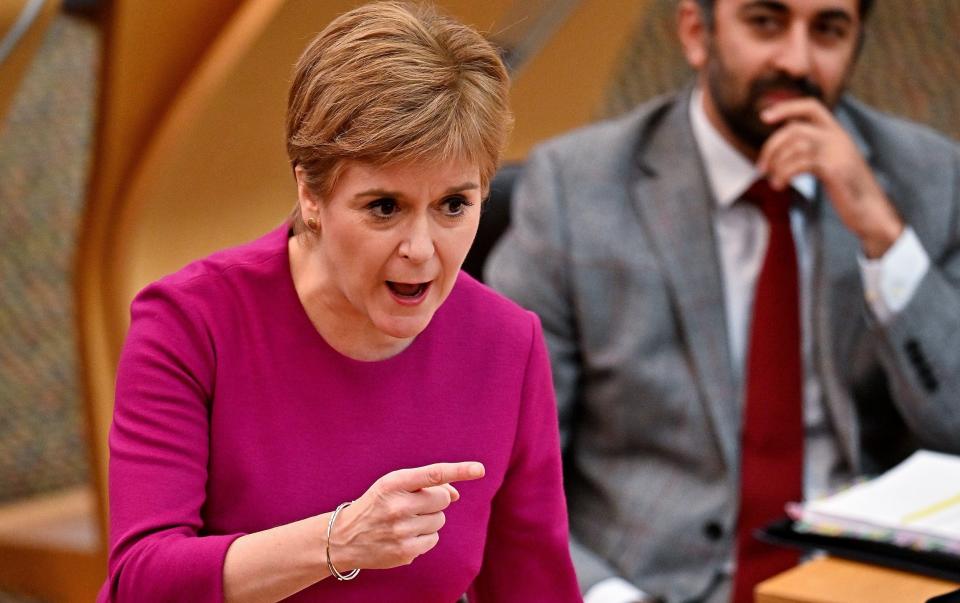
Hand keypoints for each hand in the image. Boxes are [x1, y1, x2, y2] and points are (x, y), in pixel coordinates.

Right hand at [329, 462, 484, 570]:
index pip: (433, 474)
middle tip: (416, 504)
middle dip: (436, 500)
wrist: (344, 537)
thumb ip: (425, 484)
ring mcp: (401, 531)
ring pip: (439, 520)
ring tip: (405, 521)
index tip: (480, 469)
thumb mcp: (393, 486)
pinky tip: (405, 535)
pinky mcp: (405, 552)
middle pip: (443, 499)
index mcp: (393, 484)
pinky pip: (433, 540)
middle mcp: (397, 506)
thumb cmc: (376, 504)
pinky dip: (424, 537)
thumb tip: (456, 493)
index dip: (459, 470)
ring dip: (429, 519)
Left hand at [757, 98, 903, 257]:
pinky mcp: (834, 169)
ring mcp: (837, 152)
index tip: (764, 116)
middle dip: (771, 146)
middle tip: (761, 167)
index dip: (786, 108)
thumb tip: (783, 144)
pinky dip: (783, 174)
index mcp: (838, 133)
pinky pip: (799, 163)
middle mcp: (838, 138)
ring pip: (794, 145)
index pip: (811, 107)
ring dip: (776, 164)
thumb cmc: (848, 191)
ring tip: (773, 181)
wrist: (871, 212)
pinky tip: (779, 185)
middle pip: (794, 128)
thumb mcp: (833, 162)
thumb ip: (814, 149)